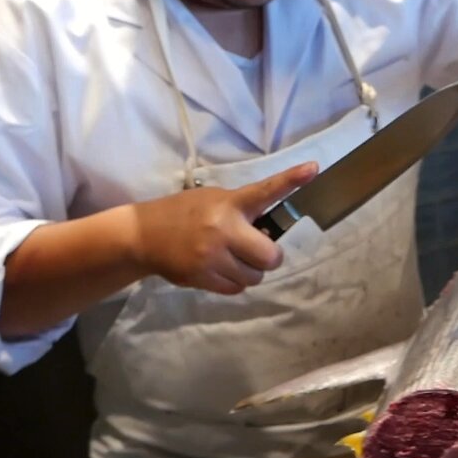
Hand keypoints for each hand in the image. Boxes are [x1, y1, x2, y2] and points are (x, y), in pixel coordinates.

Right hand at [129, 162, 316, 294]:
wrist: (143, 235)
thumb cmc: (185, 214)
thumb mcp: (214, 200)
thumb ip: (243, 211)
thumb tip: (270, 235)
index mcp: (230, 204)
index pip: (265, 191)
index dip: (291, 180)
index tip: (313, 168)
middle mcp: (223, 229)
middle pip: (271, 257)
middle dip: (267, 256)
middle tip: (253, 249)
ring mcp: (212, 256)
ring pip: (254, 277)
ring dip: (249, 271)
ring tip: (231, 258)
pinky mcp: (202, 277)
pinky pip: (236, 288)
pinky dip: (234, 282)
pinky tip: (218, 268)